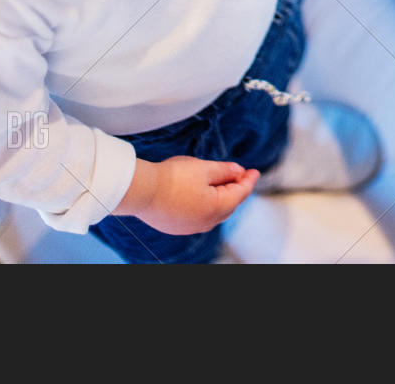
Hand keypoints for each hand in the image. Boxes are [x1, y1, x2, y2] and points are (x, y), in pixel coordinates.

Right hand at [112, 156, 259, 235]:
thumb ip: (224, 170)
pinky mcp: (176, 227)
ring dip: (221, 198)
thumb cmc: (172, 178)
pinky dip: (206, 205)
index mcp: (217, 208)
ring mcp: (190, 227)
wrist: (140, 191)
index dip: (249, 180)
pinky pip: (198, 216)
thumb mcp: (203, 168)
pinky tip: (202, 196)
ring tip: (222, 183)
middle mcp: (206, 222)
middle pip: (229, 205)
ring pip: (214, 213)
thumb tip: (238, 171)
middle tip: (240, 175)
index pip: (240, 193)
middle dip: (236, 189)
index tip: (254, 171)